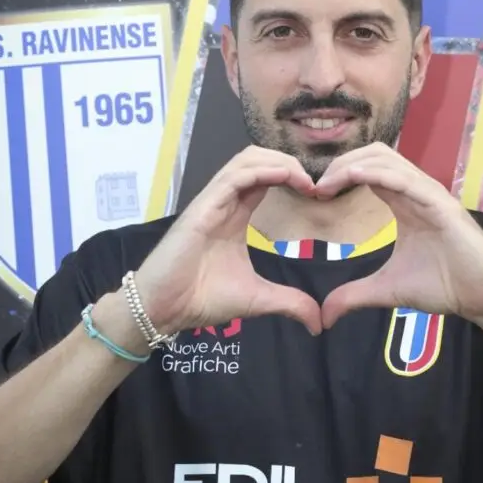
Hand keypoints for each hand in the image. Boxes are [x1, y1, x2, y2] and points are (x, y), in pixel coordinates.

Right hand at [134, 147, 322, 335]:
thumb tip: (318, 322)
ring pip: (246, 161)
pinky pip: (234, 177)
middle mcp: (225, 202)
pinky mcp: (202, 207)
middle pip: (257, 160)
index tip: (317, 193)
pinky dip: (261, 171)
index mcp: (236, 215)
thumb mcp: (257, 299)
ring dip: (278, 162)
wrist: (164, 309)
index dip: (292, 177)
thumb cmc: (201, 298)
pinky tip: (284, 177)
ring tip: (304, 180)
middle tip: (314, 183)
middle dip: (288, 162)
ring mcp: (212, 201)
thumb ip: (289, 303)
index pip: (265, 178)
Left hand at [314, 144, 482, 328]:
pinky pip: (407, 180)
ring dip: (353, 165)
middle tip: (316, 186)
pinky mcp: (443, 206)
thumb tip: (324, 315)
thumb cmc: (447, 286)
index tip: (315, 193)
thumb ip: (354, 296)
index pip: (368, 171)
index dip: (340, 175)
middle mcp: (417, 192)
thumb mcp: (387, 290)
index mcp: (405, 203)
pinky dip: (380, 173)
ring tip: (327, 182)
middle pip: (375, 155)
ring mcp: (431, 196)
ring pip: (388, 160)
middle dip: (341, 163)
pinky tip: (355, 176)